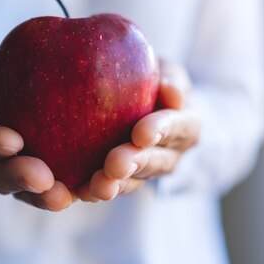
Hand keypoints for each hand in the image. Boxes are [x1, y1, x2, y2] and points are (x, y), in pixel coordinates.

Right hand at [0, 60, 75, 210]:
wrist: (7, 100)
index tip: (14, 141)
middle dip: (20, 178)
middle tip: (43, 178)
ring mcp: (9, 177)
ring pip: (23, 192)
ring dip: (44, 196)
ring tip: (66, 197)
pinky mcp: (38, 181)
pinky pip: (50, 190)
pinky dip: (68, 191)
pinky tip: (88, 190)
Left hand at [75, 60, 199, 201]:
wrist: (148, 105)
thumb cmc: (157, 81)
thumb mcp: (167, 72)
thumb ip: (171, 80)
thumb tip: (173, 94)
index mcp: (187, 125)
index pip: (176, 127)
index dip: (160, 131)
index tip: (140, 134)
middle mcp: (172, 154)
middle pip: (155, 162)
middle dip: (135, 164)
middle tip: (115, 165)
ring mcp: (149, 172)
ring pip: (134, 181)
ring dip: (115, 185)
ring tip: (96, 187)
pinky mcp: (124, 180)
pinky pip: (111, 187)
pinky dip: (93, 190)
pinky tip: (75, 191)